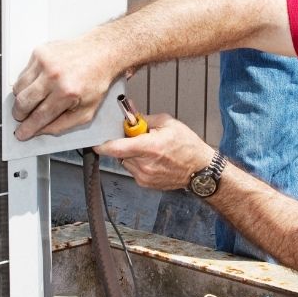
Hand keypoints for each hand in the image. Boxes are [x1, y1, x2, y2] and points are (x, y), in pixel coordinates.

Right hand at [11, 35, 116, 140]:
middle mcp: (54, 75)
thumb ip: (62, 125)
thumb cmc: (96, 80)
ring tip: (31, 101)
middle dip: (20, 115)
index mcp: (67, 92)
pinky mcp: (39, 52)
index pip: (39, 116)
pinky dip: (26, 84)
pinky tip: (37, 85)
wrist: (101, 52)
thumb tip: (41, 130)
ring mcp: (44, 62)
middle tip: (23, 118)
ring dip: (21, 99)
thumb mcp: (86, 111)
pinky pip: (22, 74)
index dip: (27, 128)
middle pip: (23, 103)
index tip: (21, 133)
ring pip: (18, 88)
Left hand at [95, 114, 214, 191]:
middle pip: (120, 153)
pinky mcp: (145, 184)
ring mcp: (144, 176)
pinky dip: (137, 163)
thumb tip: (130, 112)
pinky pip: (133, 170)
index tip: (96, 141)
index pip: (116, 148)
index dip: (102, 144)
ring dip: (131, 154)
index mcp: (149, 147)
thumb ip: (144, 118)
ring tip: (148, 150)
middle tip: (137, 138)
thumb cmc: (188, 146)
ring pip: (125, 161)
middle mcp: (144, 164)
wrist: (200, 170)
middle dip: (124, 143)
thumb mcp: (168, 124)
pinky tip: (152, 160)